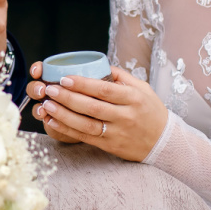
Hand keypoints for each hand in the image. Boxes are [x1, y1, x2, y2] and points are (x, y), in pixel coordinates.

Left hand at [28, 65, 168, 161]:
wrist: (163, 141)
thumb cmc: (150, 111)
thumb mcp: (142, 88)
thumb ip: (120, 76)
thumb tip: (98, 64)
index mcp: (133, 98)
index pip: (104, 90)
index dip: (83, 84)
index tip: (64, 78)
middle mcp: (125, 116)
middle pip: (92, 107)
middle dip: (68, 98)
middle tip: (49, 89)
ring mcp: (117, 133)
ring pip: (86, 124)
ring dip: (64, 115)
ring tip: (47, 105)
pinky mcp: (110, 146)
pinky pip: (85, 137)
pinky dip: (67, 129)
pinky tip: (54, 121)